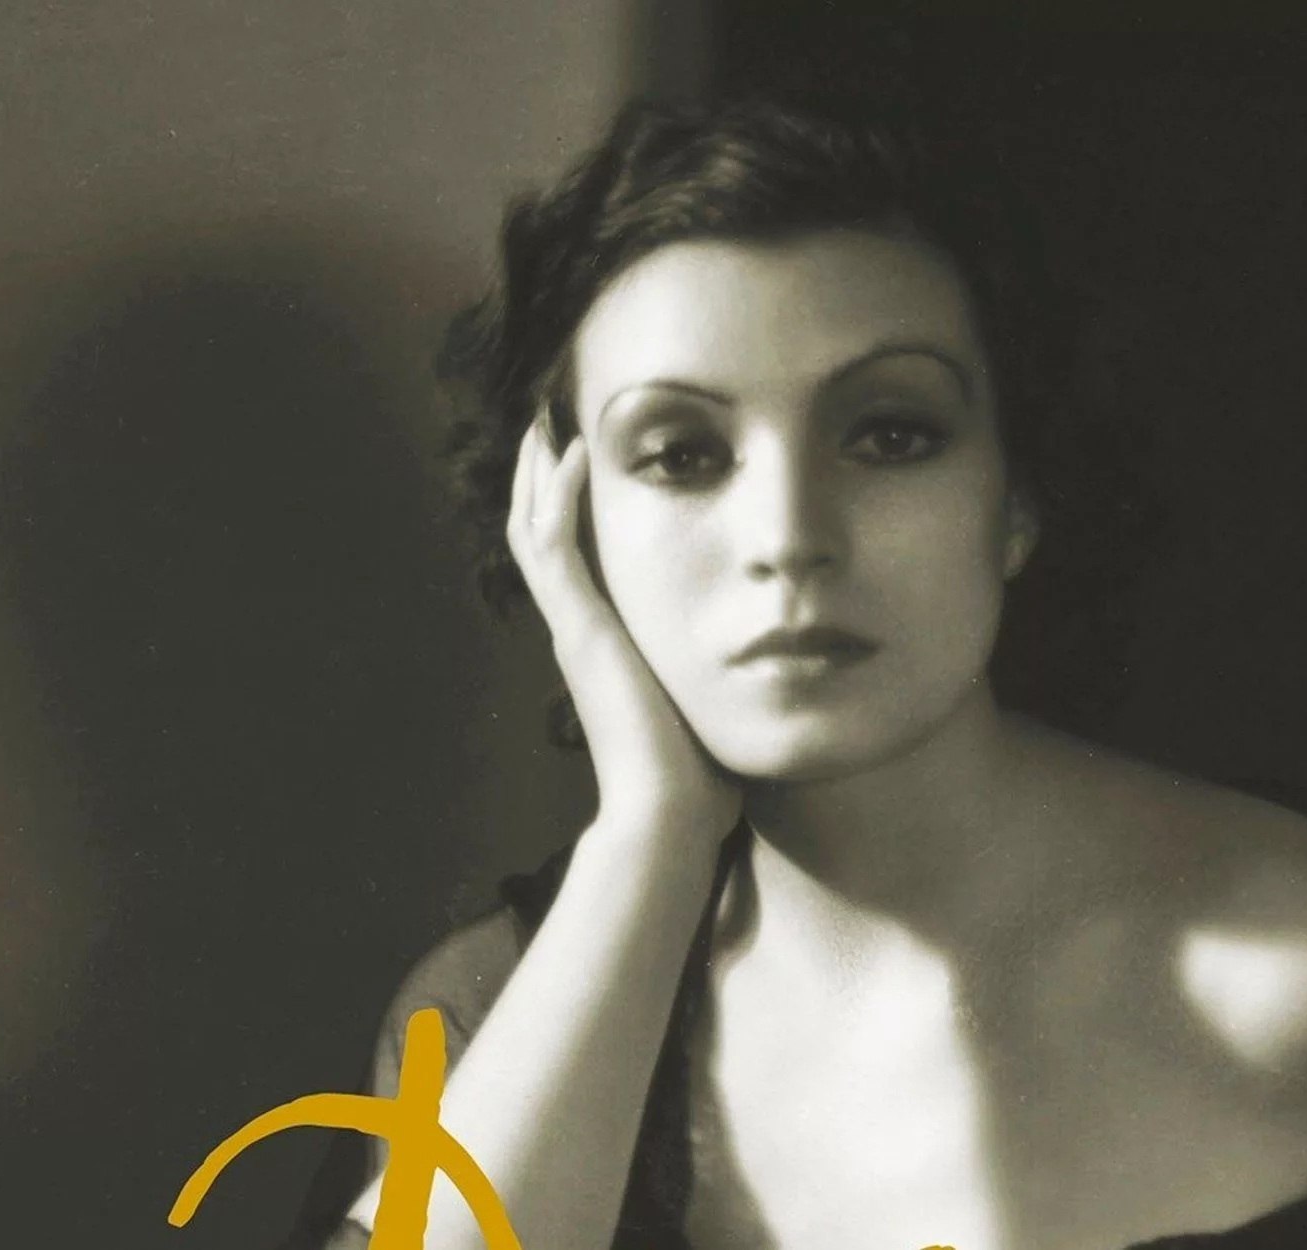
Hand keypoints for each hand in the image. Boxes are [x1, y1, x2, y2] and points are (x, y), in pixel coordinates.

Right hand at [506, 419, 742, 841]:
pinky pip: (555, 548)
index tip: (589, 455)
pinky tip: (571, 453)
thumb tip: (774, 665)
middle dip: (542, 475)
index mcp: (608, 641)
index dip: (574, 506)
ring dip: (538, 473)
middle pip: (540, 533)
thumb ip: (723, 675)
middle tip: (549, 419)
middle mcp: (581, 628)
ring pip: (532, 530)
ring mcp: (574, 627)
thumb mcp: (711, 702)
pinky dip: (557, 498)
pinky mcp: (580, 630)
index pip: (577, 556)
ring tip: (547, 419)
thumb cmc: (699, 777)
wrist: (671, 815)